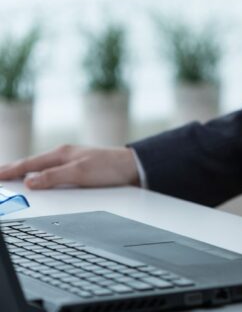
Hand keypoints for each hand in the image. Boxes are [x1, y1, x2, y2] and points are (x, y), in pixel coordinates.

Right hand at [0, 145, 139, 189]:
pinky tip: (39, 179)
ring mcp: (71, 161)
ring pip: (40, 167)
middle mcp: (64, 155)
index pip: (28, 165)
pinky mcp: (79, 168)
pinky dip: (39, 174)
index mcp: (61, 154)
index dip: (8, 171)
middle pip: (31, 164)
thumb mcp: (80, 174)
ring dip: (24, 171)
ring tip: (10, 176)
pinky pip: (51, 171)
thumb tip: (30, 182)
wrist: (134, 168)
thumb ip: (54, 177)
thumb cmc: (110, 168)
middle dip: (11, 169)